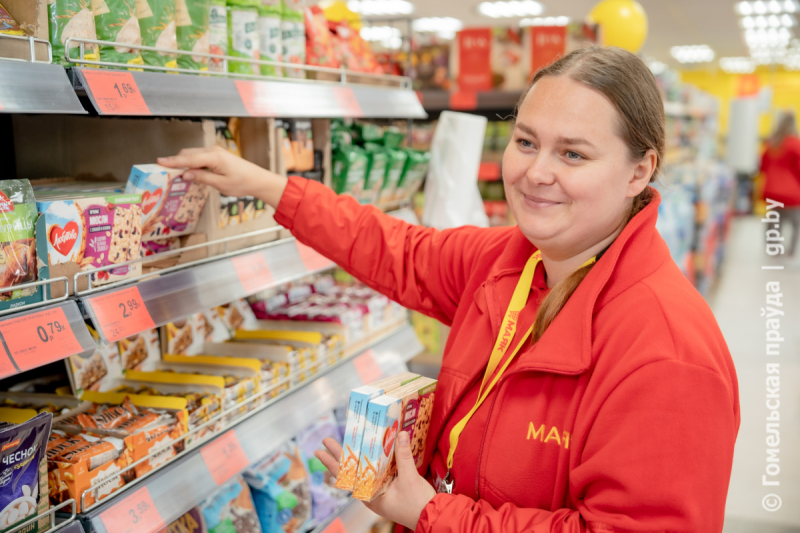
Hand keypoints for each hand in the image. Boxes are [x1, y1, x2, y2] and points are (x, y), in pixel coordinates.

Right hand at [157, 146, 287, 206]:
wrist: (257, 179)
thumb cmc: (242, 183)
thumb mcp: (220, 184)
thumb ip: (201, 178)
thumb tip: (184, 174)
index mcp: (214, 157)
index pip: (189, 159)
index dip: (173, 161)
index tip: (159, 162)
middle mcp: (213, 151)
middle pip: (188, 154)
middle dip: (175, 161)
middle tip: (162, 170)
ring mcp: (215, 152)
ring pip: (192, 154)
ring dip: (182, 161)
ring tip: (171, 171)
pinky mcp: (216, 155)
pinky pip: (199, 157)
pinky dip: (190, 162)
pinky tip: (186, 170)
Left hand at [316, 432, 435, 529]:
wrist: (432, 516)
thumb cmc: (418, 503)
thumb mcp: (409, 478)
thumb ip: (403, 456)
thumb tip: (400, 434)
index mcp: (370, 495)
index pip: (346, 476)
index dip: (333, 462)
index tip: (322, 451)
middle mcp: (371, 494)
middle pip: (350, 473)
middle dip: (338, 457)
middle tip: (326, 441)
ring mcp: (378, 493)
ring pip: (360, 473)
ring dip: (351, 459)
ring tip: (341, 446)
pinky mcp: (387, 490)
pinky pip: (373, 475)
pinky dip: (368, 463)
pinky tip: (365, 455)